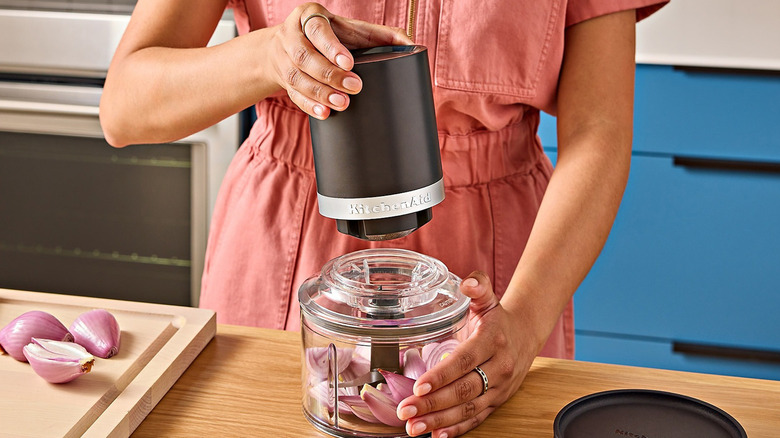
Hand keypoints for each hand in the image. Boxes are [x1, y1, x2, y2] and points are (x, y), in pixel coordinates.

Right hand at [265, 2, 411, 118]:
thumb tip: (411, 45)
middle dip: (329, 75)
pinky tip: (324, 113)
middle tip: (354, 87)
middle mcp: (292, 35)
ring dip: (320, 93)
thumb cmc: (331, 35)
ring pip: (296, 78)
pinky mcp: (283, 79)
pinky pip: (293, 94)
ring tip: (341, 104)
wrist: (289, 44)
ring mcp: (284, 58)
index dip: (332, 48)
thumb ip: (382, 35)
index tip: (349, 63)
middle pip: (305, 57)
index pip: (317, 30)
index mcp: (311, 17)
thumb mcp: (353, 30)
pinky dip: (309, 105)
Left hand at [396, 272, 535, 436]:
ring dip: (440, 421)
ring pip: (469, 409)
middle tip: (406, 411)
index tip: (419, 387)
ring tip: (414, 428)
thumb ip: (477, 285)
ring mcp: (499, 387)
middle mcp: (499, 367)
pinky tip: (437, 435)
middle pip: (464, 390)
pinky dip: (457, 429)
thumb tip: (467, 282)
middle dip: (433, 404)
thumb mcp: (488, 298)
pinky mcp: (498, 401)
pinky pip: (478, 418)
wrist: (527, 333)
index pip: (464, 361)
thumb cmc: (498, 317)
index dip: (442, 375)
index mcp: (491, 341)